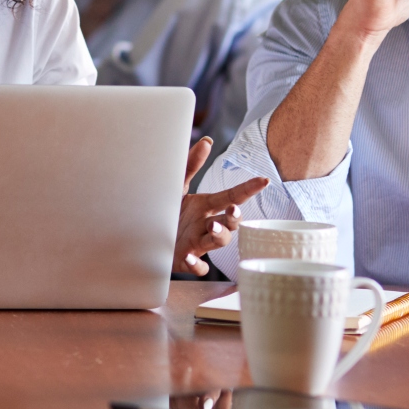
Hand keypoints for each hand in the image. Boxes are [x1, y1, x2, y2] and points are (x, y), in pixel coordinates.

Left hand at [174, 137, 268, 275]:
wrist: (144, 238)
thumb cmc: (167, 211)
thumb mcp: (177, 186)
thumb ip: (190, 165)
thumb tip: (207, 141)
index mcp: (205, 206)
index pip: (231, 196)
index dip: (248, 189)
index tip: (264, 180)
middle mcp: (205, 225)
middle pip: (229, 223)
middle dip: (234, 217)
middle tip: (233, 210)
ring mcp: (197, 244)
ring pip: (217, 243)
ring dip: (219, 236)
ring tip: (212, 228)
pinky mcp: (185, 261)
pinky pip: (197, 267)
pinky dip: (196, 264)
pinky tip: (190, 257)